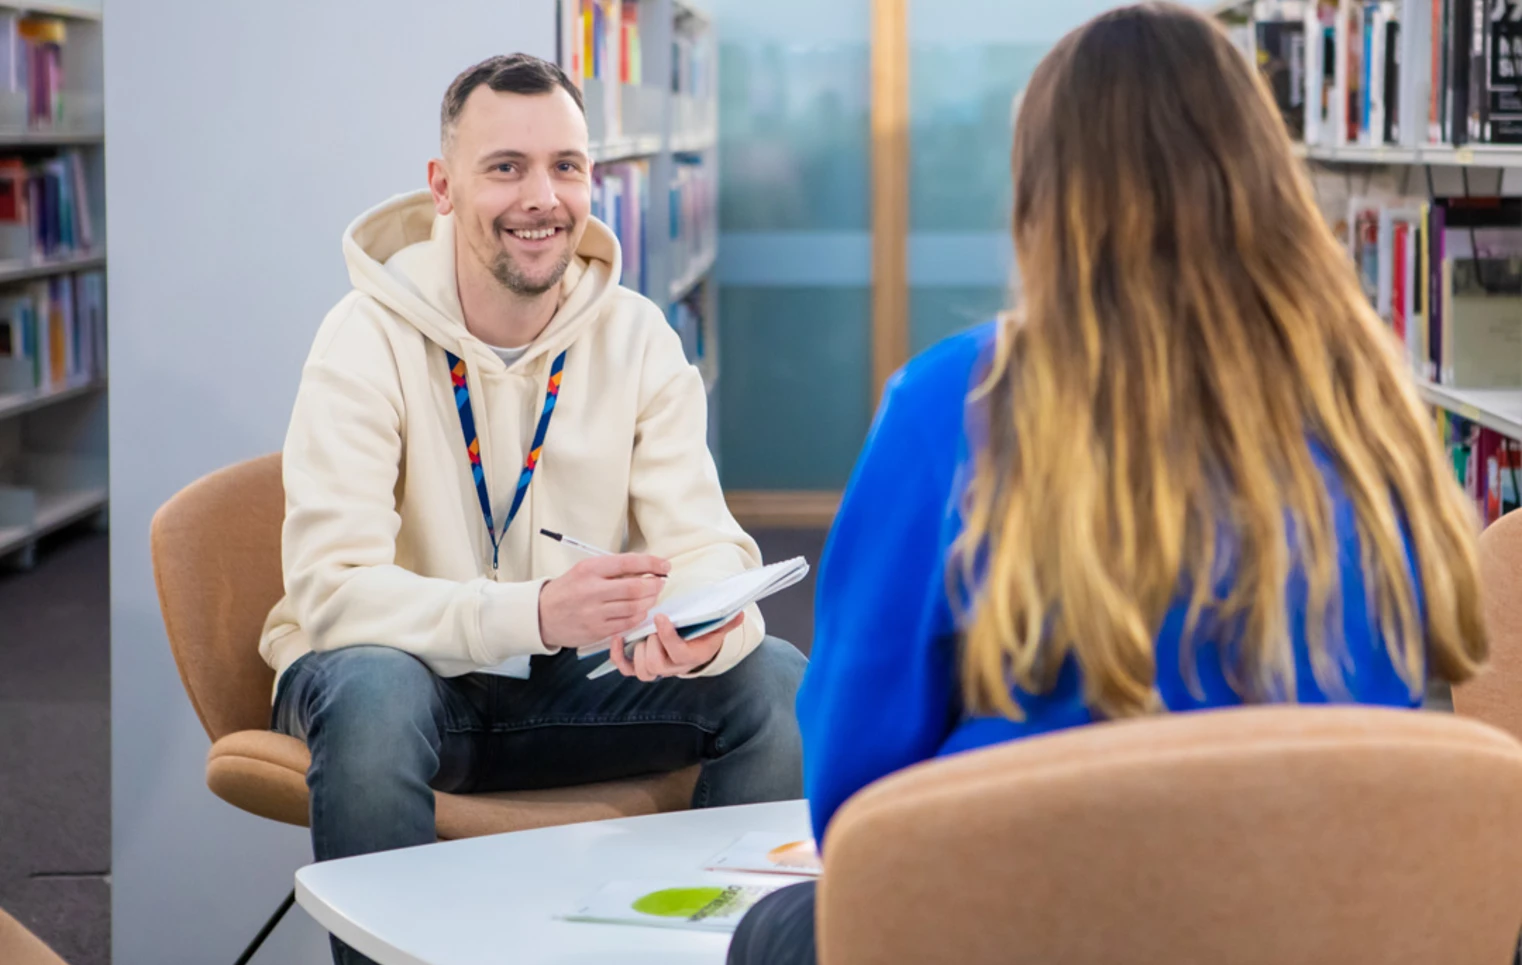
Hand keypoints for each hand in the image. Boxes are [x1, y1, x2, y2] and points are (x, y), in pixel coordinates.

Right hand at [538, 554, 670, 650]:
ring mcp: (594, 613)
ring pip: (635, 607)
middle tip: (660, 583)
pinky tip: (641, 611)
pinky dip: (639, 616)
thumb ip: (612, 569)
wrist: (542, 615)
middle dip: (655, 585)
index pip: (628, 562)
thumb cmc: (568, 589)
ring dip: (649, 601)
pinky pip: (627, 624)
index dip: (652, 564)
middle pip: (635, 588)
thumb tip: (646, 569)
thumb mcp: (585, 570)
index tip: (665, 566)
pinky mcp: (596, 630)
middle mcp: (592, 590)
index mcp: (590, 569)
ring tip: (652, 596)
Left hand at [611, 612, 745, 681]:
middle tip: (651, 626)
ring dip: (637, 650)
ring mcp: (656, 668)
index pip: (677, 653)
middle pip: (656, 664)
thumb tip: (739, 614)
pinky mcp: (641, 666)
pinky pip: (626, 668)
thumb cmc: (702, 634)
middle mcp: (673, 667)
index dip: (667, 637)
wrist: (693, 648)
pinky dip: (618, 656)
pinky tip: (617, 638)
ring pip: (642, 670)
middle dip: (650, 643)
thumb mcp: (715, 628)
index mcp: (691, 657)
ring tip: (640, 634)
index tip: (661, 617)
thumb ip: (725, 622)